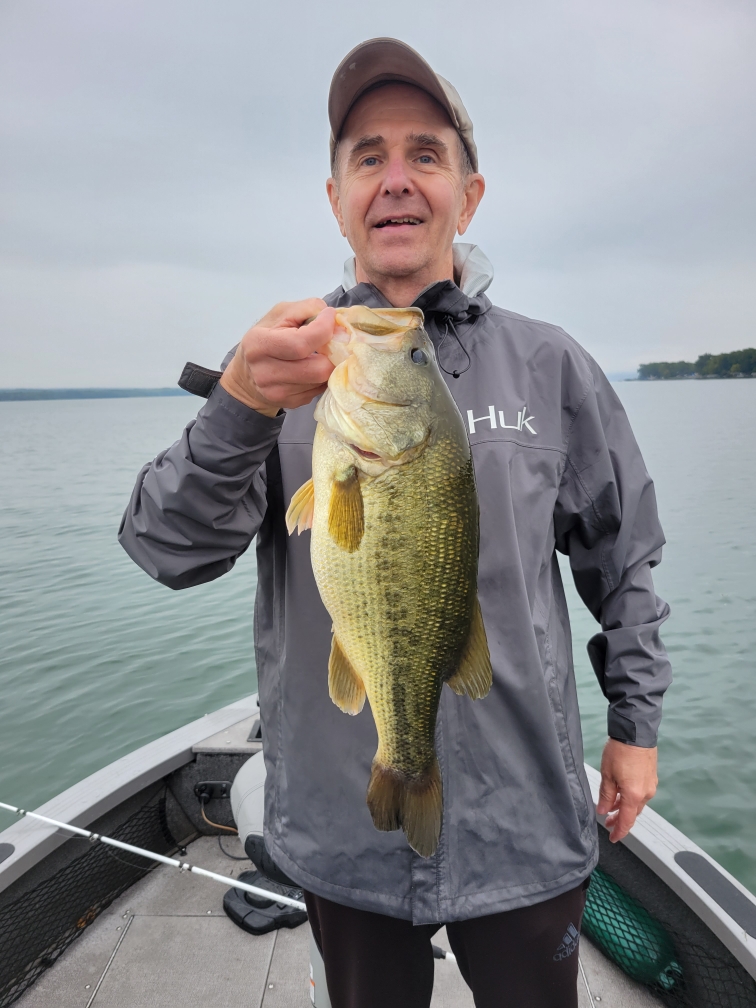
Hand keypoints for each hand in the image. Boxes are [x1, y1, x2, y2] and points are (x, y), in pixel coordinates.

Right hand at [220, 300, 335, 415]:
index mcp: (259, 344)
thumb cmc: (264, 338)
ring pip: (322, 380)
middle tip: (330, 341)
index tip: (329, 317)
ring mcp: (278, 392)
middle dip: (332, 352)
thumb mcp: (279, 314)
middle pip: (318, 369)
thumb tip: (331, 316)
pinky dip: (321, 377)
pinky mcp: (289, 403)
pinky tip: (312, 367)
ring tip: (320, 353)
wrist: (246, 375)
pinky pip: (319, 390)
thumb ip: (305, 308)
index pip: (301, 343)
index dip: (324, 329)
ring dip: (328, 365)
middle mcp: (265, 373)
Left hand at [596, 738, 657, 842]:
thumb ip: (606, 795)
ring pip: (637, 802)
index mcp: (634, 795)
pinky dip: (630, 797)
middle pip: (633, 813)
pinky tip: (620, 793)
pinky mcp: (651, 776)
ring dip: (625, 807)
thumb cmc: (620, 750)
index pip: (627, 821)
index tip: (613, 837)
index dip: (619, 831)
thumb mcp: (607, 775)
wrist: (636, 731)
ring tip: (611, 806)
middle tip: (608, 822)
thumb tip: (603, 810)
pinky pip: (641, 793)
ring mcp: (651, 784)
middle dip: (620, 819)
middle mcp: (646, 793)